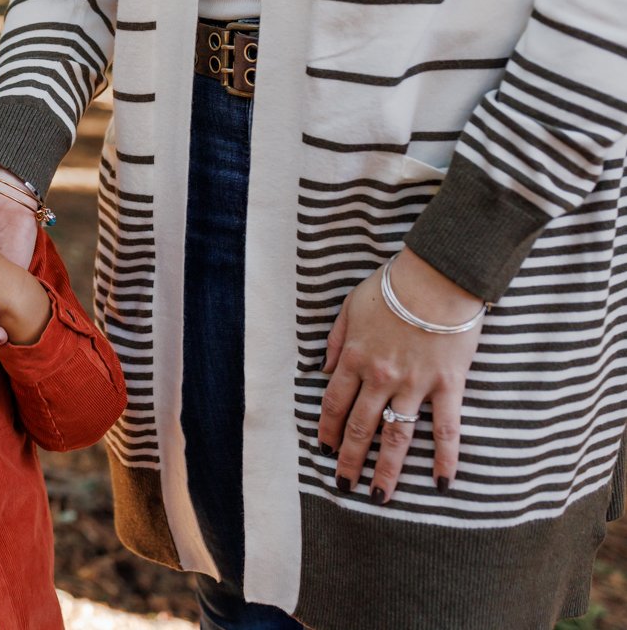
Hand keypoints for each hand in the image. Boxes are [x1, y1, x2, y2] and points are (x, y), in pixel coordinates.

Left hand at [318, 246, 484, 502]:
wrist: (438, 276)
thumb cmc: (393, 286)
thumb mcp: (351, 306)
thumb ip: (337, 339)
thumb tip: (324, 367)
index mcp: (355, 358)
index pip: (334, 404)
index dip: (327, 431)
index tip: (324, 451)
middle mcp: (380, 377)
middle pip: (360, 427)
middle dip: (349, 459)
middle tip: (344, 483)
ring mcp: (415, 384)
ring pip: (397, 436)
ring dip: (387, 469)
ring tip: (379, 495)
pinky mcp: (448, 385)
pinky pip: (446, 428)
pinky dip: (444, 456)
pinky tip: (442, 482)